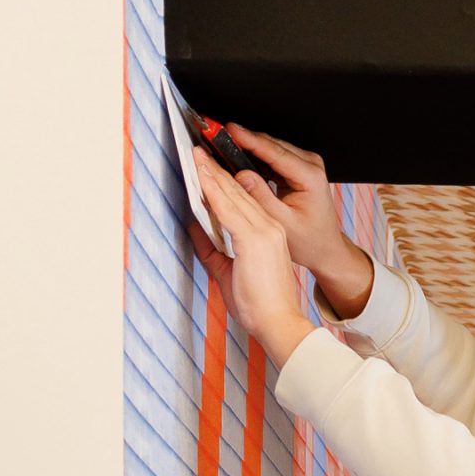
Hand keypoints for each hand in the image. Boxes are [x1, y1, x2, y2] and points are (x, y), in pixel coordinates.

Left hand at [188, 150, 313, 368]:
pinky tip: (201, 174)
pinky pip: (227, 207)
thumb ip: (211, 249)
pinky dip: (212, 189)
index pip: (241, 200)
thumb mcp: (228, 273)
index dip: (221, 181)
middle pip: (237, 191)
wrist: (280, 325)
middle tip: (198, 150)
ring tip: (196, 155)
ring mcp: (264, 231)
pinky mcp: (254, 239)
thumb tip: (194, 229)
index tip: (206, 166)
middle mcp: (269, 227)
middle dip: (214, 170)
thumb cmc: (261, 306)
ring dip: (211, 173)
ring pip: (232, 194)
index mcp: (268, 234)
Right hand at [215, 123, 350, 279]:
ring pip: (270, 148)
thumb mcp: (283, 223)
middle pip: (272, 145)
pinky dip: (255, 157)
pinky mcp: (298, 169)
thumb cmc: (310, 241)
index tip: (230, 130)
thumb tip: (241, 176)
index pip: (275, 152)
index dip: (250, 139)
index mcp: (310, 177)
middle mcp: (310, 165)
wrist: (325, 249)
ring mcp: (305, 165)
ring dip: (248, 147)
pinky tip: (238, 157)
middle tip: (219, 136)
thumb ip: (262, 197)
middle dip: (245, 140)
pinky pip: (272, 157)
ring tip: (224, 145)